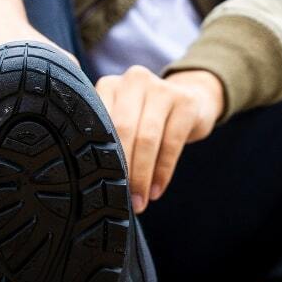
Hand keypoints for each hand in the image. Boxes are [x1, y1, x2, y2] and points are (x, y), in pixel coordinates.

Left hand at [94, 67, 223, 213]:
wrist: (193, 100)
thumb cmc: (148, 118)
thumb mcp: (125, 117)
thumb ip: (106, 134)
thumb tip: (88, 178)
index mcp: (110, 85)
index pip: (98, 122)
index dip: (98, 156)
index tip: (97, 185)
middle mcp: (133, 80)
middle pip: (123, 129)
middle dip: (122, 168)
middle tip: (121, 199)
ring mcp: (161, 88)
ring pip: (147, 138)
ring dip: (142, 175)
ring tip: (140, 201)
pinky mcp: (186, 102)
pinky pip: (171, 142)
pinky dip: (162, 171)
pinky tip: (157, 190)